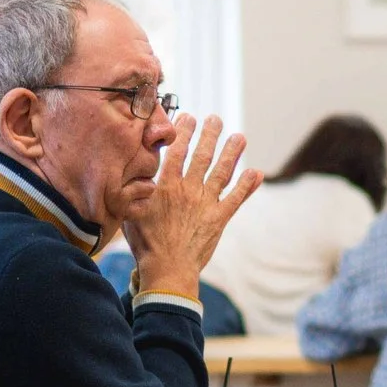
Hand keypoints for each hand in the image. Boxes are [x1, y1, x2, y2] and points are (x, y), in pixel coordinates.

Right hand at [121, 114, 261, 297]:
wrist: (167, 268)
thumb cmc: (146, 244)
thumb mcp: (131, 213)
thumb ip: (134, 191)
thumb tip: (132, 174)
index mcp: (166, 186)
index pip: (176, 152)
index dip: (183, 133)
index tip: (189, 117)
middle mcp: (188, 190)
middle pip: (201, 156)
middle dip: (209, 135)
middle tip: (215, 119)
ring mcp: (206, 203)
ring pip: (221, 172)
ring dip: (232, 153)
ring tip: (239, 137)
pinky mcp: (219, 218)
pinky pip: (236, 198)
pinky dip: (247, 185)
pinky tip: (256, 172)